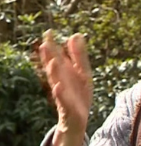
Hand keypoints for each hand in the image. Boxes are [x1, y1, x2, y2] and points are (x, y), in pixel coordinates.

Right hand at [37, 30, 92, 144]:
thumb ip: (79, 56)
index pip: (58, 58)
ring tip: (52, 62)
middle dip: (50, 58)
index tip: (49, 32)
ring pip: (57, 83)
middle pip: (55, 69)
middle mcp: (61, 82)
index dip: (54, 47)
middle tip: (44, 44)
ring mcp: (63, 95)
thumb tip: (76, 34)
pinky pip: (63, 101)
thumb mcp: (83, 74)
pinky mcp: (67, 108)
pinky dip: (60, 94)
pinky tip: (58, 87)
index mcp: (66, 74)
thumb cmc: (79, 95)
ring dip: (54, 73)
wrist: (77, 121)